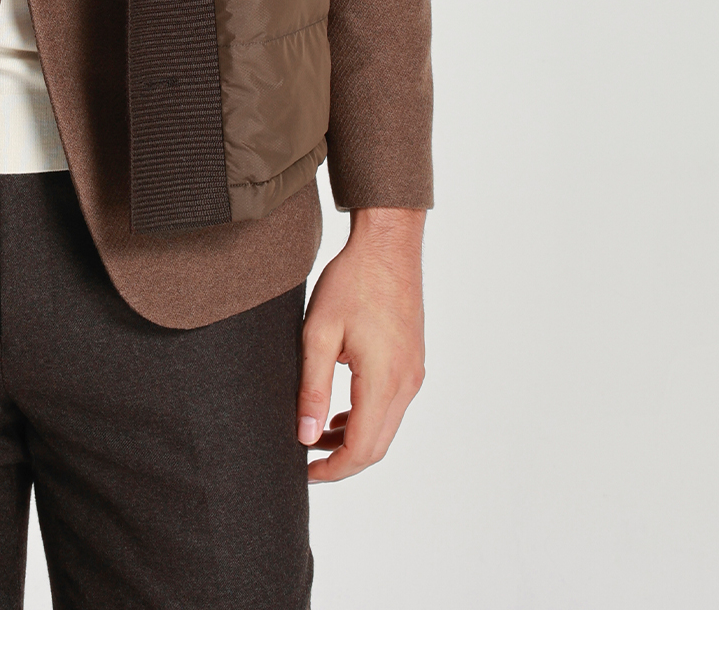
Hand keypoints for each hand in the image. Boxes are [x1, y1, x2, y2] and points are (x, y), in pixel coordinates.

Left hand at [297, 207, 425, 482]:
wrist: (388, 245)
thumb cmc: (352, 281)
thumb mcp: (318, 333)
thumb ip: (312, 389)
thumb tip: (305, 435)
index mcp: (384, 380)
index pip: (362, 449)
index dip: (333, 469)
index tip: (305, 473)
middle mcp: (406, 383)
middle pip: (377, 446)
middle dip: (342, 461)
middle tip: (306, 460)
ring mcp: (413, 373)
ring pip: (385, 428)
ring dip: (354, 439)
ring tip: (315, 434)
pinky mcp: (412, 362)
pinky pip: (391, 406)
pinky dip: (366, 418)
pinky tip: (339, 411)